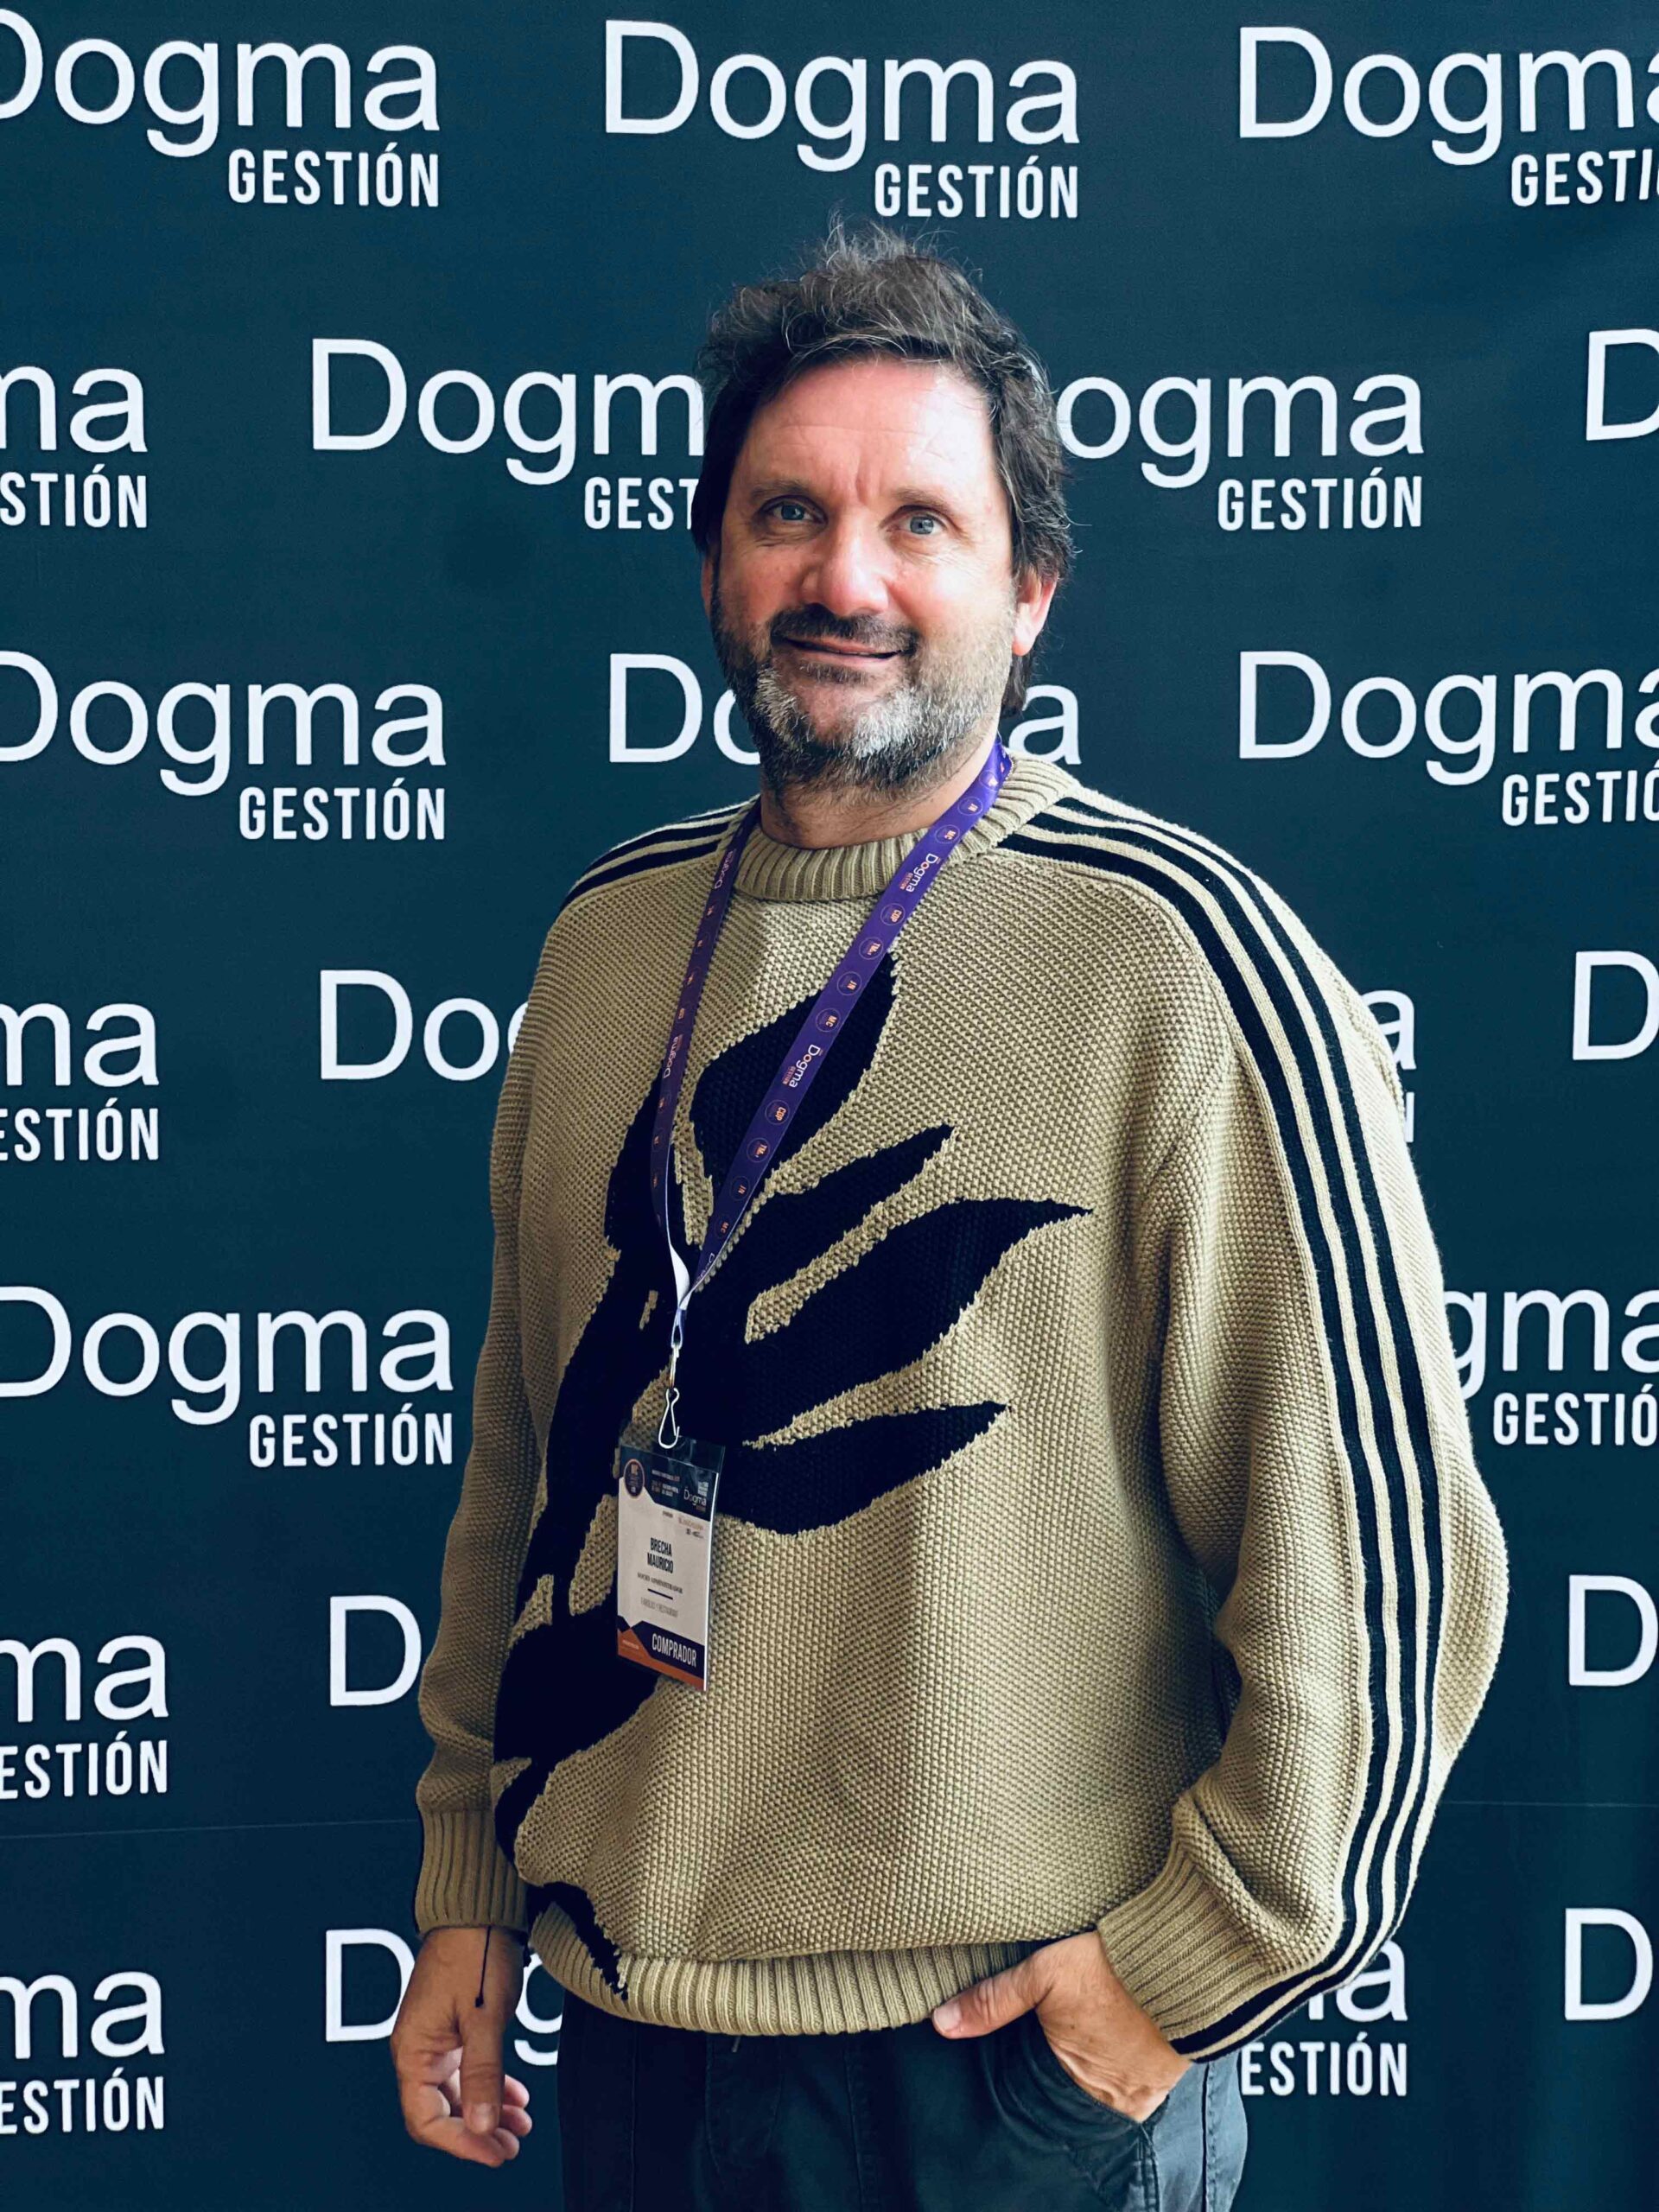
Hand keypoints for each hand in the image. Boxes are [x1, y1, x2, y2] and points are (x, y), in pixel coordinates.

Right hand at [390, 1926, 534, 2166]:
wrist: (479, 1909)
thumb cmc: (475, 1952)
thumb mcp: (485, 2019)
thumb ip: (483, 2074)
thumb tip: (481, 2125)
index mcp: (414, 2051)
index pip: (427, 2120)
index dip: (461, 2144)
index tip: (494, 2153)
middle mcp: (419, 2049)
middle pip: (442, 2112)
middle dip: (477, 2134)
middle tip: (511, 2147)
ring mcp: (436, 2039)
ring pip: (458, 2093)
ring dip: (488, 2112)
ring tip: (520, 2127)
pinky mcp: (454, 2028)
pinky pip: (467, 2071)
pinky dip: (491, 2087)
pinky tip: (515, 2096)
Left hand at [931, 1931, 1189, 2123]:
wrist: (1188, 1958)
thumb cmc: (1115, 1966)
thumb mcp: (1043, 1974)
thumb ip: (993, 2001)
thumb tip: (941, 2023)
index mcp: (1072, 2078)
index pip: (1034, 2087)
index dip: (1026, 2058)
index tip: (1026, 2036)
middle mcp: (1108, 2096)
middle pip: (1069, 2088)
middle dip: (1059, 2063)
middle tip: (1060, 2026)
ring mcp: (1142, 2090)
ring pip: (1103, 2083)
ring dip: (1094, 2058)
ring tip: (1090, 2023)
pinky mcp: (1168, 2076)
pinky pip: (1137, 2078)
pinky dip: (1124, 2058)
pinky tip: (1119, 2028)